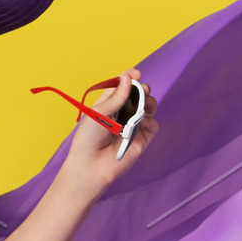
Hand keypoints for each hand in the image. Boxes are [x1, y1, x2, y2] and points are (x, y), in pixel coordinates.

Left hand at [58, 71, 157, 193]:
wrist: (91, 166)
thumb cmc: (88, 139)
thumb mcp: (99, 112)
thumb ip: (117, 96)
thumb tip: (129, 78)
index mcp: (108, 105)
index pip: (122, 87)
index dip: (129, 78)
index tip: (136, 74)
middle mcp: (121, 114)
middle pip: (137, 95)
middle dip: (142, 89)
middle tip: (142, 89)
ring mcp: (132, 126)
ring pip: (148, 108)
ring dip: (149, 102)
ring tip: (145, 103)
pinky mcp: (141, 139)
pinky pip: (153, 126)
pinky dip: (151, 121)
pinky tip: (144, 122)